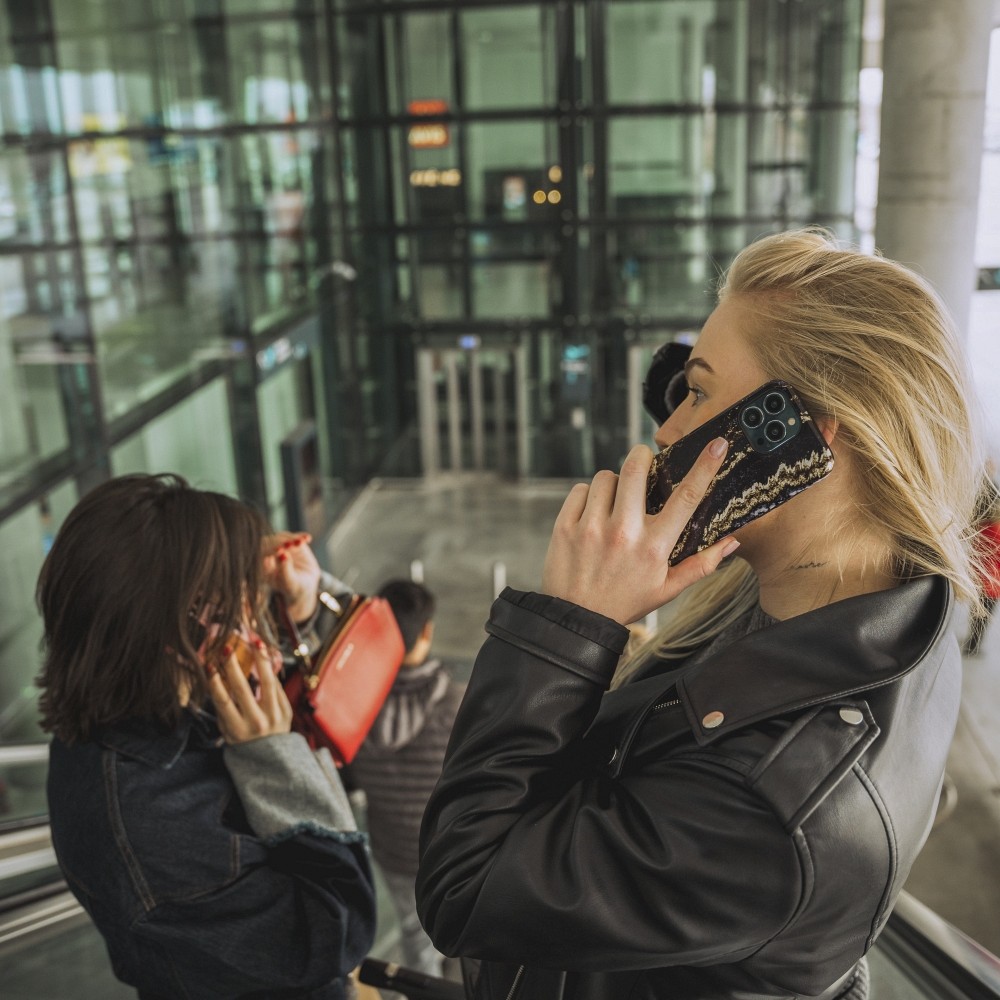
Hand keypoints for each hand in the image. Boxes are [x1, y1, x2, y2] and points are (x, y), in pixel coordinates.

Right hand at [208, 640, 292, 743]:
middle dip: (233, 666)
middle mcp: (256, 723)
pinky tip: (265, 655)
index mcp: (237, 730)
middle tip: (226, 647)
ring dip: (260, 660)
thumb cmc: (243, 739)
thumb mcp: (228, 730)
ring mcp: (274, 716)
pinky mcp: (287, 710)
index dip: (215, 682)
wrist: (272, 759)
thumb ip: (225, 707)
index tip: (209, 665)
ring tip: (256, 642)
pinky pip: (277, 686)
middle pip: (243, 689)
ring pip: (267, 682)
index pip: (224, 702)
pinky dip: (270, 670)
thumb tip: (217, 676)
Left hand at [262, 532, 320, 621]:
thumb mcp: (289, 583)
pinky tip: (307, 538)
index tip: (281, 550)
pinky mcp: (291, 542)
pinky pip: (294, 536)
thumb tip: (283, 554)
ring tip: (302, 542)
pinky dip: (300, 536)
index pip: (260, 554)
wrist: (304, 585)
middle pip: (269, 542)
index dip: (270, 550)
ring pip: (282, 537)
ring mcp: (279, 547)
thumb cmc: (294, 587)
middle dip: (280, 542)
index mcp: (261, 566)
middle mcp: (268, 554)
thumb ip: (285, 570)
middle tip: (291, 543)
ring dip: (291, 538)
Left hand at [540, 439, 739, 624]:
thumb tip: (733, 542)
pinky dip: (588, 495)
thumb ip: (701, 564)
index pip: (686, 498)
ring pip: (605, 477)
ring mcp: (592, 528)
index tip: (716, 444)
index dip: (705, 467)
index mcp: (654, 547)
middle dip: (641, 456)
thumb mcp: (667, 589)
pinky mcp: (566, 527)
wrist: (577, 620)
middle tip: (643, 461)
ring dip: (612, 483)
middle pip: (635, 469)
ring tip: (614, 504)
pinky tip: (592, 514)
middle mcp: (624, 533)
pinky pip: (580, 489)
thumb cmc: (625, 601)